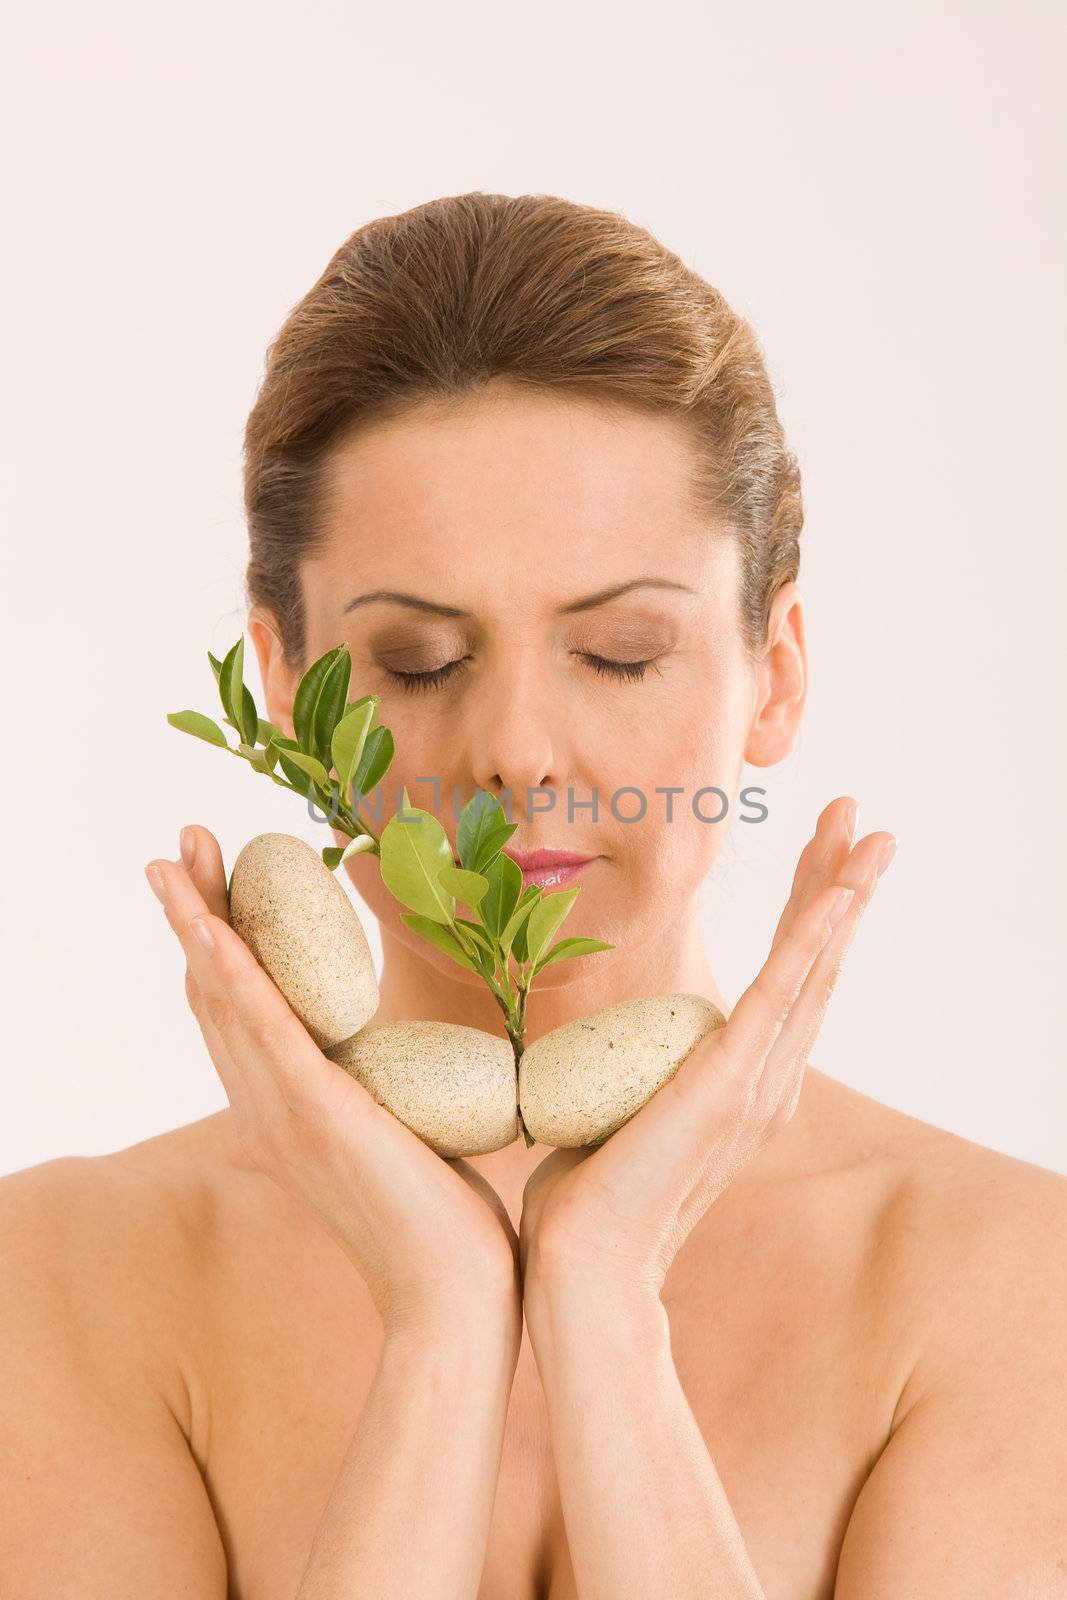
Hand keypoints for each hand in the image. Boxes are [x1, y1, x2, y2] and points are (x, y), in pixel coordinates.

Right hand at [144, 824, 520, 1344]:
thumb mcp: (395, 1125)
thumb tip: (404, 1051)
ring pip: (223, 1000)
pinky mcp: (315, 1116)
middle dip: (194, 911)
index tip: (213, 874)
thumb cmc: (438, 1212)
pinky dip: (233, 977)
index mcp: (283, 1106)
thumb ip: (379, 1084)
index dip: (215, 939)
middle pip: (213, 992)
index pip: (235, 1006)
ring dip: (197, 924)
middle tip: (183, 843)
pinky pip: (263, 1033)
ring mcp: (284, 1112)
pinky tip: (212, 931)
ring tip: (176, 862)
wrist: (454, 1289)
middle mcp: (267, 1106)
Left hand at [518, 797, 895, 1309]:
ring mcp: (756, 1087)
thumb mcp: (620, 1105)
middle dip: (839, 883)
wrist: (582, 1266)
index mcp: (745, 1082)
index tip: (823, 851)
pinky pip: (780, 999)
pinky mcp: (730, 1088)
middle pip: (817, 963)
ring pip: (814, 970)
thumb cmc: (587, 1192)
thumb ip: (636, 1068)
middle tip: (859, 815)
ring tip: (868, 832)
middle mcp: (767, 1083)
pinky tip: (836, 895)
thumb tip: (604, 1045)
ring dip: (842, 894)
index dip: (809, 911)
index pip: (788, 979)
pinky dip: (812, 942)